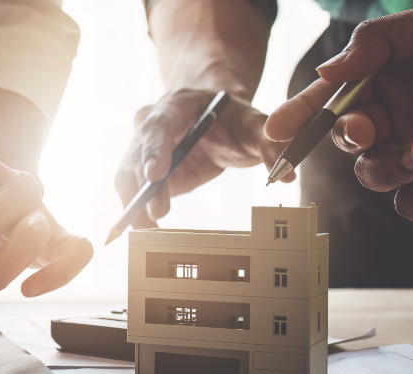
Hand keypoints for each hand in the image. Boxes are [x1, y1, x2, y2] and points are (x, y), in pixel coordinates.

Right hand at [115, 89, 285, 226]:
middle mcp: (150, 124)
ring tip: (147, 230)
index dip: (154, 151)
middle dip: (143, 186)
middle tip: (155, 213)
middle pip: (137, 155)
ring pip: (127, 176)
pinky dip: (136, 211)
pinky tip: (147, 230)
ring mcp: (141, 148)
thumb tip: (285, 173)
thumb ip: (268, 142)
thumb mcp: (254, 124)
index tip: (157, 176)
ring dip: (133, 204)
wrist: (216, 118)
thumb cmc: (233, 118)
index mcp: (176, 105)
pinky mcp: (143, 171)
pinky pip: (133, 191)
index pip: (159, 126)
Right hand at [264, 3, 412, 221]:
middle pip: (346, 140)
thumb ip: (380, 41)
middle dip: (348, 138)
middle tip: (367, 128)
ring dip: (388, 167)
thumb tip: (328, 71)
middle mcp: (400, 118)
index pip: (332, 98)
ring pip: (373, 176)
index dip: (301, 114)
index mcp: (389, 80)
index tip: (278, 129)